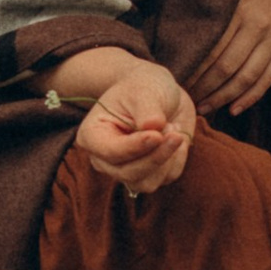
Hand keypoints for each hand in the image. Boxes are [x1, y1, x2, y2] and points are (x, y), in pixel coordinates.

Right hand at [74, 60, 194, 195]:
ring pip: (147, 183)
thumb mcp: (144, 90)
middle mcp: (105, 159)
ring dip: (168, 158)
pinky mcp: (149, 174)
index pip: (111, 152)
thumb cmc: (143, 86)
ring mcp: (126, 170)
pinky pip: (167, 177)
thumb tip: (153, 127)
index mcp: (93, 135)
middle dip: (156, 155)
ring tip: (172, 128)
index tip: (157, 134)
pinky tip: (176, 136)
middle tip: (174, 130)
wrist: (159, 92)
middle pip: (129, 173)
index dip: (136, 147)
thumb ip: (147, 110)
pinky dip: (177, 158)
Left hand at [189, 0, 270, 119]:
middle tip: (186, 98)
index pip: (212, 49)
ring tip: (205, 108)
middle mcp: (259, 27)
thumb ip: (210, 14)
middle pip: (227, 68)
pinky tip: (233, 109)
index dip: (194, 70)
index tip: (178, 81)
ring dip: (223, 97)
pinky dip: (250, 97)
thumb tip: (178, 41)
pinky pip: (267, 79)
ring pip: (246, 78)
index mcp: (239, 11)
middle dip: (204, 88)